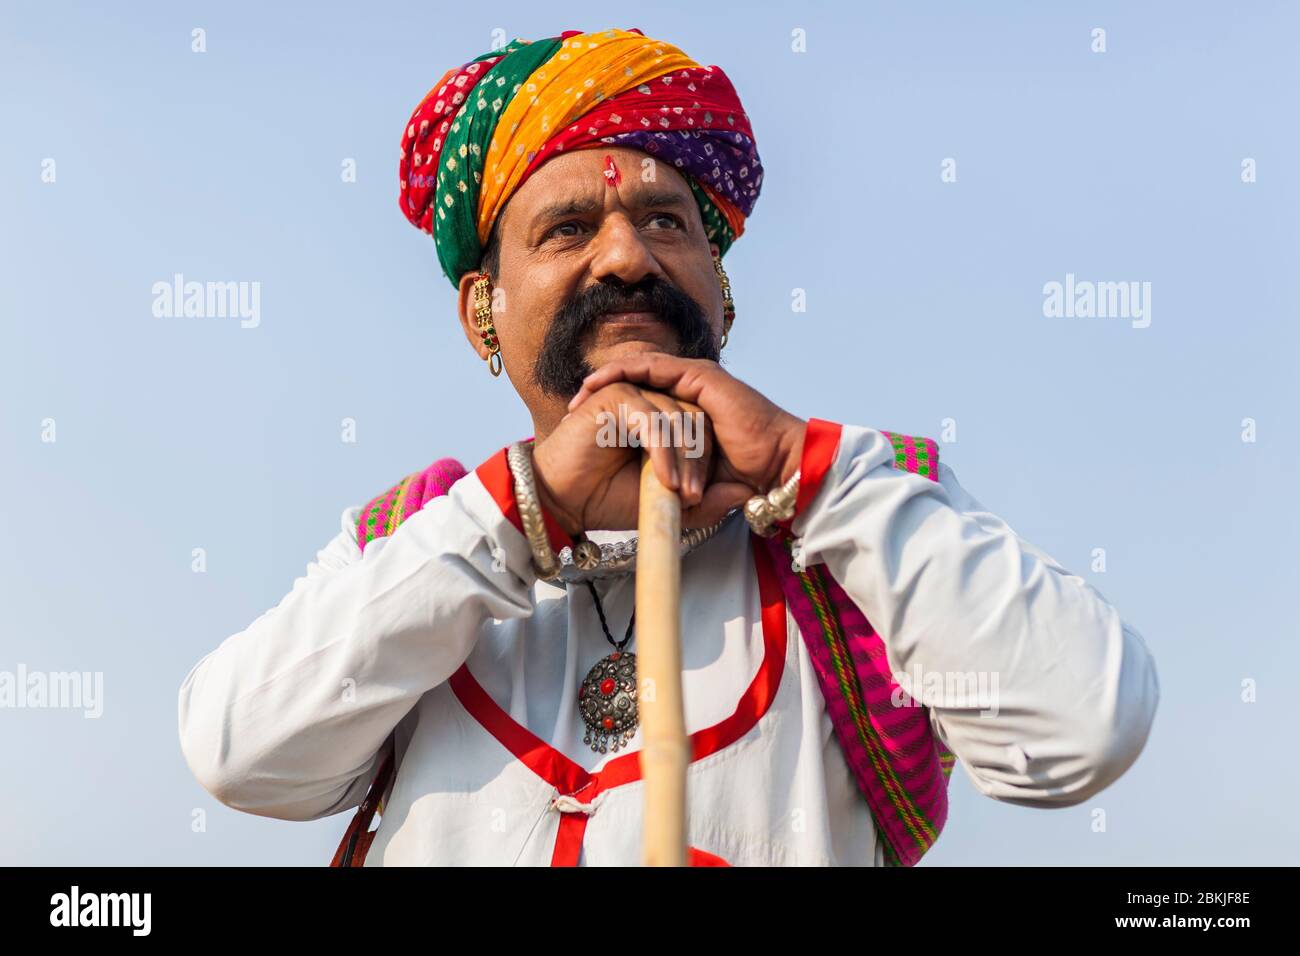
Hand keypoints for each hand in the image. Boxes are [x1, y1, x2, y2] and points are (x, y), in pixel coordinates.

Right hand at [532, 381, 736, 532]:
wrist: (563, 502)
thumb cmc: (607, 499)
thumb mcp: (667, 503)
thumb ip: (704, 500)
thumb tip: (745, 494)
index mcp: (662, 419)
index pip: (700, 429)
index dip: (704, 463)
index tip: (698, 501)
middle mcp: (649, 399)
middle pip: (694, 419)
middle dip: (698, 462)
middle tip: (693, 500)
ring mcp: (632, 393)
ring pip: (676, 418)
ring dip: (684, 460)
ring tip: (682, 496)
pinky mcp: (615, 395)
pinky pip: (651, 419)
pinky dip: (663, 451)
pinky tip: (664, 480)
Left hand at [567, 353, 806, 502]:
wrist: (778, 469)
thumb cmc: (745, 479)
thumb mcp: (692, 478)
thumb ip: (674, 476)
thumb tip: (654, 496)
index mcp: (689, 412)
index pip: (643, 403)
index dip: (612, 412)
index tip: (582, 430)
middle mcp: (690, 392)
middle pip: (636, 383)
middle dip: (600, 393)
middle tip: (571, 412)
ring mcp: (695, 380)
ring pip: (639, 370)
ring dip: (605, 380)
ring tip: (578, 397)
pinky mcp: (698, 375)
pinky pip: (650, 366)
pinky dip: (622, 372)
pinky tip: (598, 383)